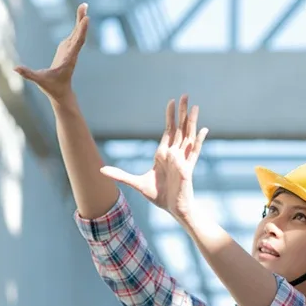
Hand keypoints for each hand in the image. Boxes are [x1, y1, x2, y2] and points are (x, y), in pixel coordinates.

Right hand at [14, 3, 88, 101]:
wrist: (61, 93)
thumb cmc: (51, 88)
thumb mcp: (39, 81)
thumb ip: (28, 74)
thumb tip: (15, 68)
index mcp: (68, 59)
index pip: (77, 43)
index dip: (81, 31)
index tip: (87, 20)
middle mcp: (72, 53)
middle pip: (79, 34)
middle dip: (81, 20)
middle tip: (84, 5)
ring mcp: (70, 51)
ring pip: (77, 33)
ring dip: (80, 19)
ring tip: (84, 5)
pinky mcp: (67, 50)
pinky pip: (74, 35)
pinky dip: (77, 25)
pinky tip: (80, 16)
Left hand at [101, 95, 208, 219]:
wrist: (173, 210)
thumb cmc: (159, 197)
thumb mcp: (137, 184)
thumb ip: (120, 175)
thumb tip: (102, 170)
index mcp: (163, 154)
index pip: (168, 130)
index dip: (170, 116)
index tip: (171, 101)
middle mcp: (174, 154)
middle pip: (180, 128)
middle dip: (181, 112)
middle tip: (184, 95)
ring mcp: (182, 161)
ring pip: (188, 136)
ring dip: (191, 122)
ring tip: (194, 107)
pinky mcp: (187, 170)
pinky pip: (194, 153)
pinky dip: (199, 141)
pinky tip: (204, 130)